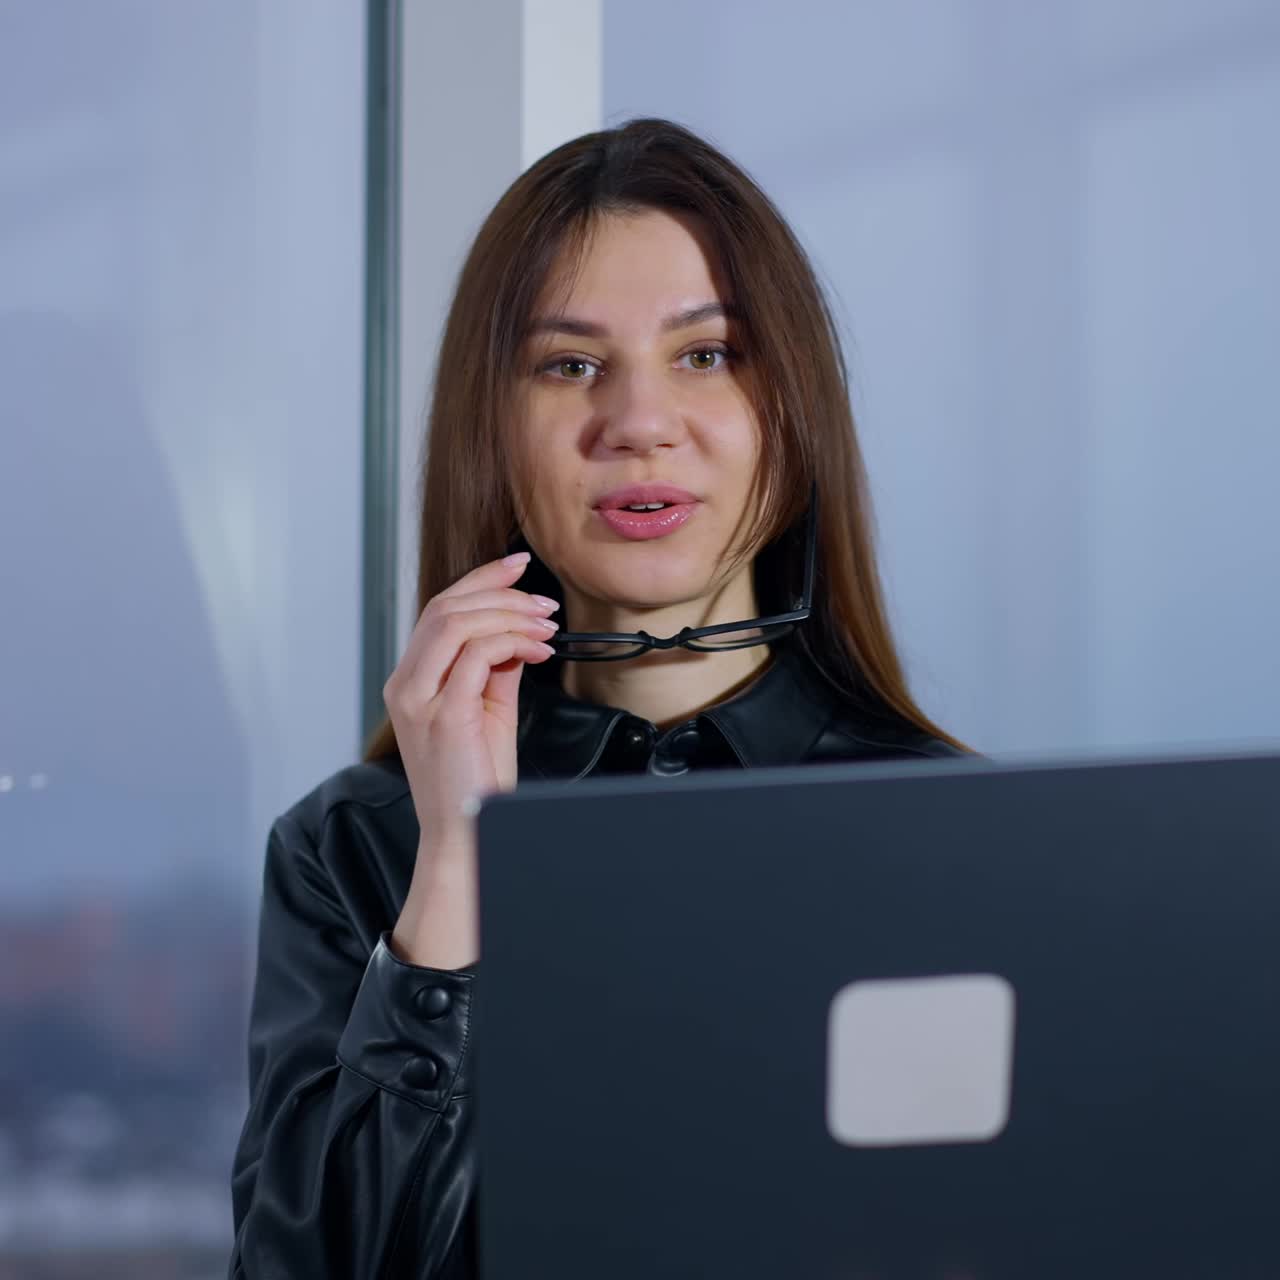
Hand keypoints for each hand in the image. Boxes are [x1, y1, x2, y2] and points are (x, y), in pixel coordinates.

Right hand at [384, 553, 558, 966]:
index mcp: (411, 680)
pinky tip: (538, 651)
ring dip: (510, 615)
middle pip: (445, 608)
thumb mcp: (488, 709)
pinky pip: (475, 656)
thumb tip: (519, 633)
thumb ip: (496, 668)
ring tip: (545, 625)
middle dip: (500, 593)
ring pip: (456, 623)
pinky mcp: (443, 715)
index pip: (439, 611)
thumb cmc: (474, 778)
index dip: (480, 580)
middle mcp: (405, 684)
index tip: (517, 567)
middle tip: (543, 603)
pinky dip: (511, 643)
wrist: (465, 831)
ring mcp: (419, 700)